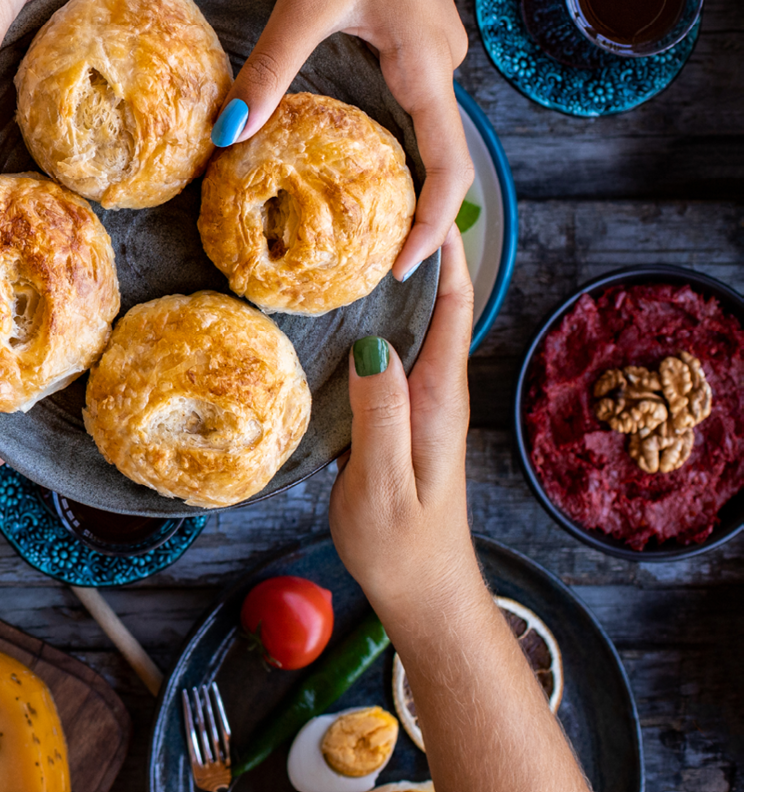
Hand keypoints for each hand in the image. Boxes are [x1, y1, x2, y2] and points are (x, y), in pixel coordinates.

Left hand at [218, 0, 472, 281]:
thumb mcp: (305, 2)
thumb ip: (269, 71)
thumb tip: (225, 138)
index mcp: (427, 63)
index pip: (446, 165)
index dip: (429, 225)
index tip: (399, 270)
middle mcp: (442, 61)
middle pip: (439, 155)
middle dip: (414, 212)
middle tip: (373, 265)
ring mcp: (432, 45)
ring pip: (422, 128)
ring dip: (400, 177)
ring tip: (363, 228)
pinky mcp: (412, 29)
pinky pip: (407, 101)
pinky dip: (386, 138)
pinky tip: (349, 158)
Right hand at [329, 226, 474, 622]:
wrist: (424, 595)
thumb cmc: (402, 546)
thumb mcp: (383, 481)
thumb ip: (381, 415)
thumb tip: (374, 344)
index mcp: (438, 397)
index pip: (452, 305)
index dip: (441, 249)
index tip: (418, 196)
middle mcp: (435, 391)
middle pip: (436, 302)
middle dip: (414, 248)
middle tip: (375, 195)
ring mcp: (418, 405)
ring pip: (411, 324)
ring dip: (391, 280)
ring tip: (352, 235)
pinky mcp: (398, 419)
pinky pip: (390, 351)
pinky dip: (372, 318)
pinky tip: (338, 309)